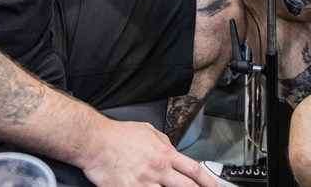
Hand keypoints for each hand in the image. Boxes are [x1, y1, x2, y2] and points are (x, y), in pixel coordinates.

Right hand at [82, 119, 215, 186]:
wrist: (96, 142)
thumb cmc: (118, 135)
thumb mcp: (147, 131)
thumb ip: (163, 142)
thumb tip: (172, 150)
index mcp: (164, 153)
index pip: (194, 169)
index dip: (208, 180)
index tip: (214, 186)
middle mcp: (158, 170)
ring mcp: (145, 183)